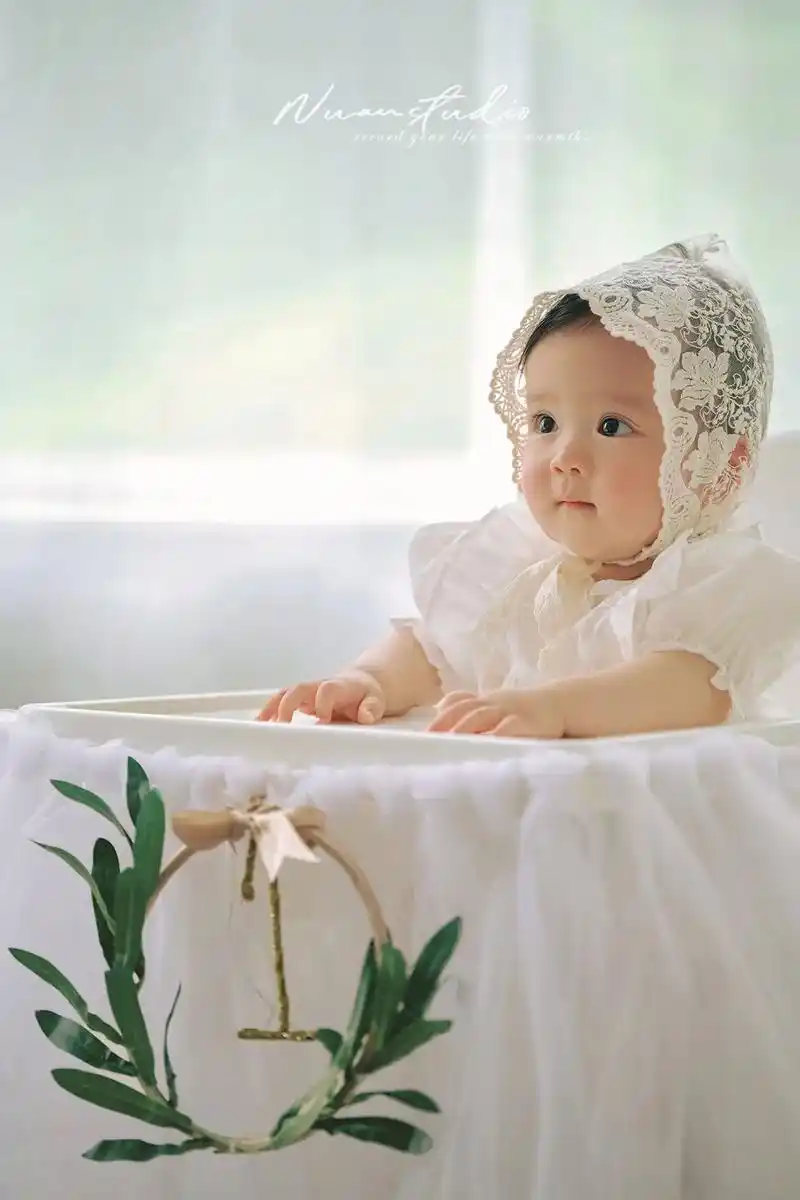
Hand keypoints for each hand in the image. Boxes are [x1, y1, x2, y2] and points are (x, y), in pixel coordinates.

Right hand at [256, 671, 386, 724]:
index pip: (327, 690)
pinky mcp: (301, 700)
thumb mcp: (376, 700)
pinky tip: (259, 724)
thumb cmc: (368, 695)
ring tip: (261, 724)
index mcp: (339, 687)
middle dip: (289, 704)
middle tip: (283, 724)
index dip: (323, 703)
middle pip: (299, 689)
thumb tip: (364, 716)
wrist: (363, 683)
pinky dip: (269, 711)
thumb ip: (371, 708)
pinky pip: (281, 702)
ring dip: (272, 707)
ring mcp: (308, 693)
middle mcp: (319, 686)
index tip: (323, 720)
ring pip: (285, 694)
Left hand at [426, 687, 566, 738]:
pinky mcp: (529, 722)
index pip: (458, 704)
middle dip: (447, 724)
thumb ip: (471, 708)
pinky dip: (498, 735)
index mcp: (485, 700)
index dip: (442, 717)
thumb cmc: (523, 709)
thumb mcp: (495, 705)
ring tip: (451, 743)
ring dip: (465, 729)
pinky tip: (488, 744)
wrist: (561, 704)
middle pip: (466, 710)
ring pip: (484, 717)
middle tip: (431, 741)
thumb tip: (441, 710)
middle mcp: (494, 703)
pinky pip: (511, 728)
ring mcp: (511, 711)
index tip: (425, 733)